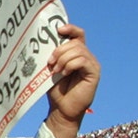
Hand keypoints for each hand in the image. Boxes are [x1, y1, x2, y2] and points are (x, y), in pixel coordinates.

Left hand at [44, 23, 99, 137]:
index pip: (78, 34)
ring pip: (78, 50)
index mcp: (76, 53)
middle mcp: (86, 56)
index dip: (70, 28)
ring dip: (63, 59)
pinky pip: (82, 61)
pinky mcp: (94, 72)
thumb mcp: (51, 68)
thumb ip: (52, 55)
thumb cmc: (56, 89)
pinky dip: (70, 65)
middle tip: (50, 63)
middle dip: (60, 50)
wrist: (61, 109)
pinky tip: (64, 73)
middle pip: (75, 42)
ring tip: (55, 71)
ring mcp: (92, 64)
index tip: (58, 30)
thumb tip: (43, 40)